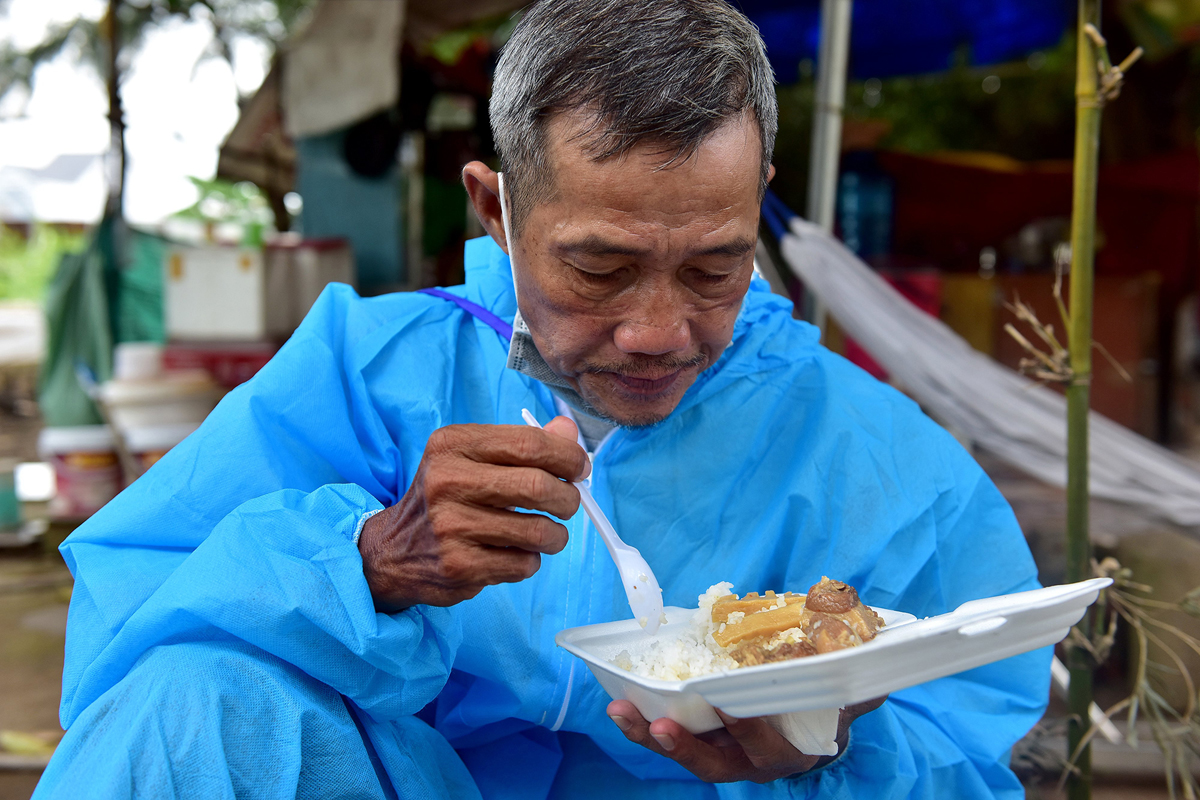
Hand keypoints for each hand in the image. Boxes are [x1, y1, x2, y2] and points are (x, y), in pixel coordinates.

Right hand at [359, 417, 588, 609]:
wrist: (392, 551)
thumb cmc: (445, 499)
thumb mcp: (472, 458)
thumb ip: (523, 443)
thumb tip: (568, 431)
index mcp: (452, 445)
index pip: (529, 443)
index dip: (567, 456)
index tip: (580, 468)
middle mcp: (446, 482)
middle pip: (538, 486)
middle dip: (568, 498)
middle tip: (569, 504)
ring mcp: (451, 527)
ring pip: (538, 531)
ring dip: (555, 535)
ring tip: (546, 534)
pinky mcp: (458, 567)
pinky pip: (523, 564)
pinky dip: (530, 560)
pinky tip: (513, 553)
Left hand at [605, 696, 886, 782]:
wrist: (806, 730)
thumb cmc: (823, 711)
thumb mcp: (842, 704)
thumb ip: (857, 692)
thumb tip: (877, 678)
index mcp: (785, 755)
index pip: (766, 749)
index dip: (748, 731)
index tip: (729, 708)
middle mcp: (747, 765)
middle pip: (711, 764)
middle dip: (683, 747)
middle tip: (660, 725)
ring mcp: (718, 755)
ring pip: (679, 753)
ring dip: (648, 735)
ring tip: (619, 712)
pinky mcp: (696, 740)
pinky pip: (665, 737)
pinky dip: (641, 723)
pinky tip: (617, 703)